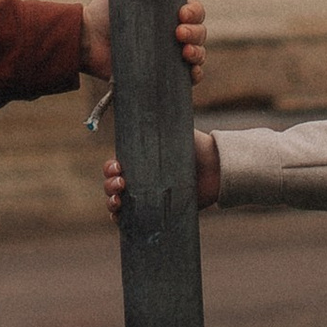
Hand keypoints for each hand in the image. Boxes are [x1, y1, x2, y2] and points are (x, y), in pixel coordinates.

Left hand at [81, 0, 205, 91]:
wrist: (87, 38)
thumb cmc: (104, 11)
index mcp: (168, 12)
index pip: (195, 12)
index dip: (195, 13)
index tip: (181, 13)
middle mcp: (172, 33)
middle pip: (200, 33)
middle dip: (195, 32)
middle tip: (178, 32)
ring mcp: (169, 56)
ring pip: (199, 54)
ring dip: (198, 52)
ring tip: (184, 52)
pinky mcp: (162, 76)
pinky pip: (189, 78)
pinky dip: (195, 74)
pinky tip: (190, 70)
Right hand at [105, 131, 220, 219]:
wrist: (217, 168)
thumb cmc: (195, 148)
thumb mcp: (175, 132)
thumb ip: (160, 124)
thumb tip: (145, 104)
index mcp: (140, 162)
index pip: (115, 166)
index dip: (110, 168)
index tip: (118, 167)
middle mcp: (140, 180)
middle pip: (112, 185)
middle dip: (109, 185)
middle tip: (121, 183)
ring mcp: (147, 198)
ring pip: (117, 204)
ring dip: (111, 203)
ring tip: (119, 201)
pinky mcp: (156, 215)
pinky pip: (132, 221)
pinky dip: (120, 220)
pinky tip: (119, 216)